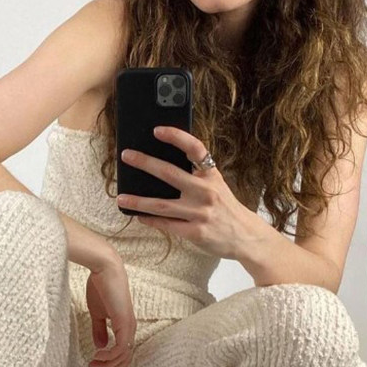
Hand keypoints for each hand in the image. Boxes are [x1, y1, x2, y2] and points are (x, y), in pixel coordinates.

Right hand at [85, 258, 136, 366]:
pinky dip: (109, 356)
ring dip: (107, 365)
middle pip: (125, 359)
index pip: (125, 353)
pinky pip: (120, 348)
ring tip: (92, 366)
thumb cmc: (100, 287)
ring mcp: (129, 326)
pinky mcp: (124, 324)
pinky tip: (97, 356)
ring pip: (123, 356)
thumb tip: (100, 346)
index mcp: (125, 325)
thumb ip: (100, 329)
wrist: (104, 270)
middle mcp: (130, 328)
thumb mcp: (97, 313)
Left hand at [117, 126, 257, 259]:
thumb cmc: (225, 208)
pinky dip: (150, 220)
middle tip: (126, 156)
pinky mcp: (195, 232)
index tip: (157, 130)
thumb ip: (196, 176)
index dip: (176, 137)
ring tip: (121, 197)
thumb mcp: (216, 186)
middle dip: (145, 163)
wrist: (245, 236)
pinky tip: (138, 216)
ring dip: (138, 201)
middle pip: (170, 174)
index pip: (195, 149)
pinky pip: (166, 224)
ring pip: (162, 205)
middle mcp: (206, 191)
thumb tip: (160, 168)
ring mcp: (200, 213)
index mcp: (212, 175)